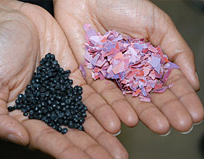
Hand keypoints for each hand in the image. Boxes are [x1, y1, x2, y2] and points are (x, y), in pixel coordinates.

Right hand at [0, 0, 126, 157]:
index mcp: (27, 115)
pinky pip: (94, 94)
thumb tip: (20, 140)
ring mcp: (64, 93)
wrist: (13, 20)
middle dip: (93, 148)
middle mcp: (48, 108)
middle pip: (73, 132)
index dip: (67, 151)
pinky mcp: (76, 77)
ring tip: (120, 148)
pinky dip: (106, 106)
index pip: (49, 138)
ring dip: (104, 132)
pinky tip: (119, 119)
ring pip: (87, 116)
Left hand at [54, 0, 203, 133]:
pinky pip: (101, 94)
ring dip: (143, 114)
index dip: (181, 98)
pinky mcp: (90, 75)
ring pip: (127, 99)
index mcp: (148, 60)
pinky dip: (113, 107)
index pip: (167, 83)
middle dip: (166, 110)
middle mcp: (130, 71)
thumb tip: (193, 80)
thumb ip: (176, 50)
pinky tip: (127, 119)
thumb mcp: (157, 24)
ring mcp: (111, 75)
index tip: (195, 114)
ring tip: (159, 126)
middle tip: (181, 125)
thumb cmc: (122, 4)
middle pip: (149, 95)